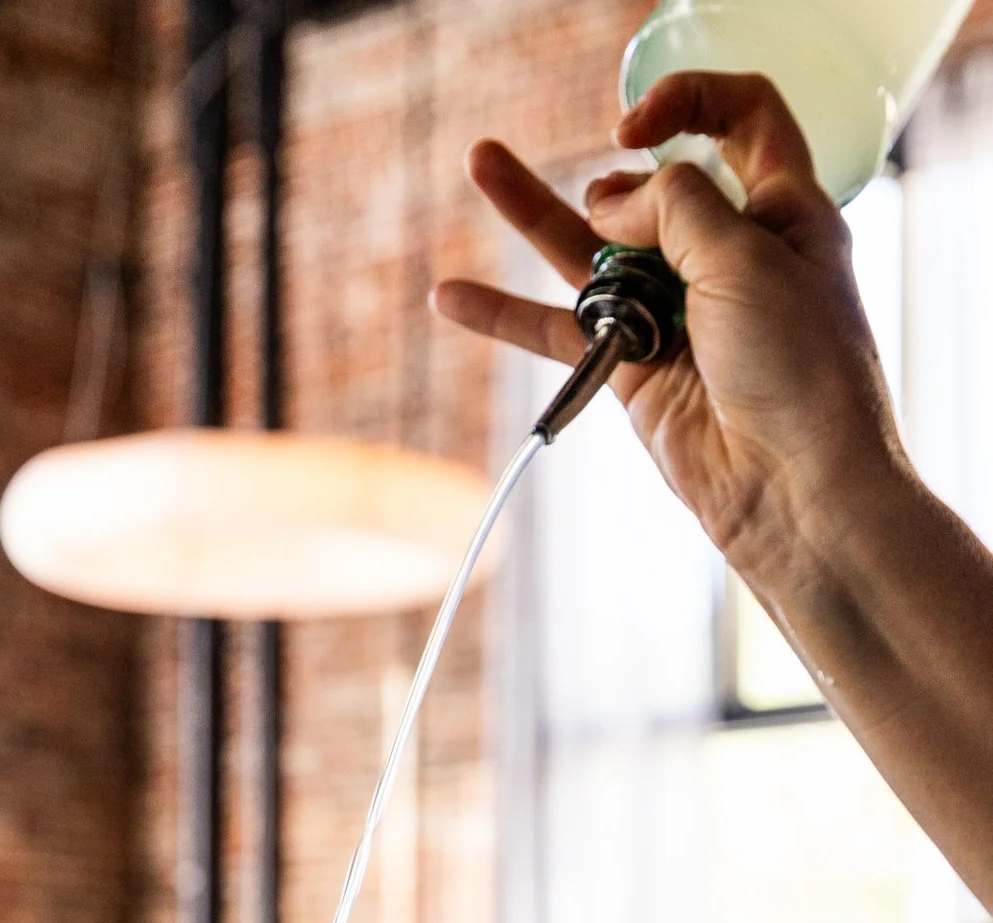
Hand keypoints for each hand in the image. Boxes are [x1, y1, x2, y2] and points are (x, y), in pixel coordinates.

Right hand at [433, 72, 900, 583]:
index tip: (636, 124)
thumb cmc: (802, 369)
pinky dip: (505, 314)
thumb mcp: (746, 254)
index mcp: (784, 210)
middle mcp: (730, 256)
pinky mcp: (635, 371)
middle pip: (656, 187)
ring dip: (534, 211)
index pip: (744, 118)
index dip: (691, 101)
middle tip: (600, 193)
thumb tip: (607, 206)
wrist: (797, 487)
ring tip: (482, 162)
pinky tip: (453, 296)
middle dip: (618, 177)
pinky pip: (559, 329)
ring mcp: (678, 315)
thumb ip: (672, 206)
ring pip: (593, 251)